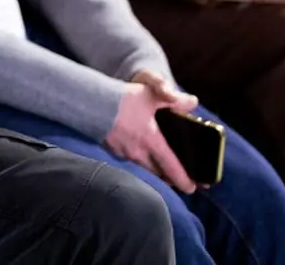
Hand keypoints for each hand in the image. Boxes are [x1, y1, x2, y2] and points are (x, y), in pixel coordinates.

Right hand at [104, 71, 197, 194]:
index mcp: (152, 142)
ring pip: (143, 167)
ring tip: (158, 166)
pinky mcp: (111, 149)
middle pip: (158, 173)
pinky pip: (128, 159)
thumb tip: (194, 102)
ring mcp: (123, 153)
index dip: (183, 180)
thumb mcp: (151, 95)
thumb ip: (174, 99)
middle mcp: (138, 153)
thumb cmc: (123, 99)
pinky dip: (137, 159)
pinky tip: (136, 150)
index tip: (191, 188)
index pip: (171, 168)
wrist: (90, 102)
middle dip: (168, 178)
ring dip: (152, 169)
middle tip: (176, 178)